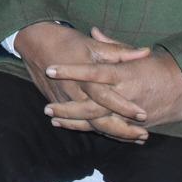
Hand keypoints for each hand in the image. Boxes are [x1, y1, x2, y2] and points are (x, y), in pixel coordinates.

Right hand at [13, 22, 149, 141]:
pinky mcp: (59, 103)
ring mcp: (65, 100)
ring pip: (89, 124)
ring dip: (112, 134)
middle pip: (98, 118)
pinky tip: (112, 136)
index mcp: (84, 77)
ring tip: (134, 140)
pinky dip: (98, 131)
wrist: (35, 42)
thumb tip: (146, 52)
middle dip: (121, 129)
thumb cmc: (67, 42)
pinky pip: (78, 122)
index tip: (143, 114)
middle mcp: (74, 92)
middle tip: (143, 135)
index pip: (106, 96)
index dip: (124, 106)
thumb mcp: (93, 45)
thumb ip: (119, 51)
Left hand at [44, 28, 181, 130]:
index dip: (71, 71)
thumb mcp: (135, 53)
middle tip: (47, 108)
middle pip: (91, 106)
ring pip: (98, 122)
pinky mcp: (134, 125)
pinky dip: (92, 130)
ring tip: (54, 120)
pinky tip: (74, 128)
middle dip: (68, 108)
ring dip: (75, 122)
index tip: (51, 68)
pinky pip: (110, 131)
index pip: (92, 72)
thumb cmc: (158, 66)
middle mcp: (124, 96)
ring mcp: (129, 114)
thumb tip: (93, 31)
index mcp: (123, 74)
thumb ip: (111, 46)